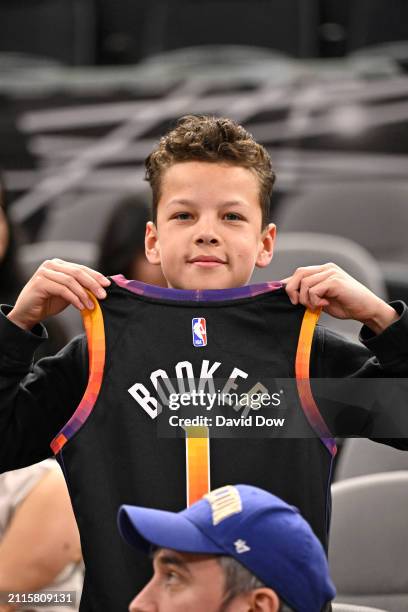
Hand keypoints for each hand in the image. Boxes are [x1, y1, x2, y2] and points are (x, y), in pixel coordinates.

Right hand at [7, 259, 110, 330]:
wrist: (28, 313)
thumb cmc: (48, 302)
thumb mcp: (68, 293)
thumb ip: (80, 288)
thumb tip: (101, 288)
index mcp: (59, 264)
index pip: (81, 268)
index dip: (95, 276)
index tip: (107, 285)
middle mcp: (51, 265)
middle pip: (78, 272)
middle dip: (93, 284)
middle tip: (103, 295)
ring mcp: (44, 272)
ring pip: (71, 281)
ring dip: (84, 294)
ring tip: (92, 305)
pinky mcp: (40, 282)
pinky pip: (63, 289)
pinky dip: (74, 298)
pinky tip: (81, 306)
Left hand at [282, 263, 398, 333]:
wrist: (366, 309)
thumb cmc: (346, 305)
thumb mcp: (322, 298)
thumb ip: (309, 293)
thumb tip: (291, 295)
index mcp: (323, 270)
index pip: (300, 272)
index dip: (289, 284)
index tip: (288, 297)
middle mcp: (327, 268)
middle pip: (299, 273)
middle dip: (292, 290)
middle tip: (297, 303)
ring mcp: (332, 273)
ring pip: (305, 284)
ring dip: (306, 299)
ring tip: (316, 306)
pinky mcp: (335, 281)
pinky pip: (314, 291)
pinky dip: (315, 301)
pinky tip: (324, 305)